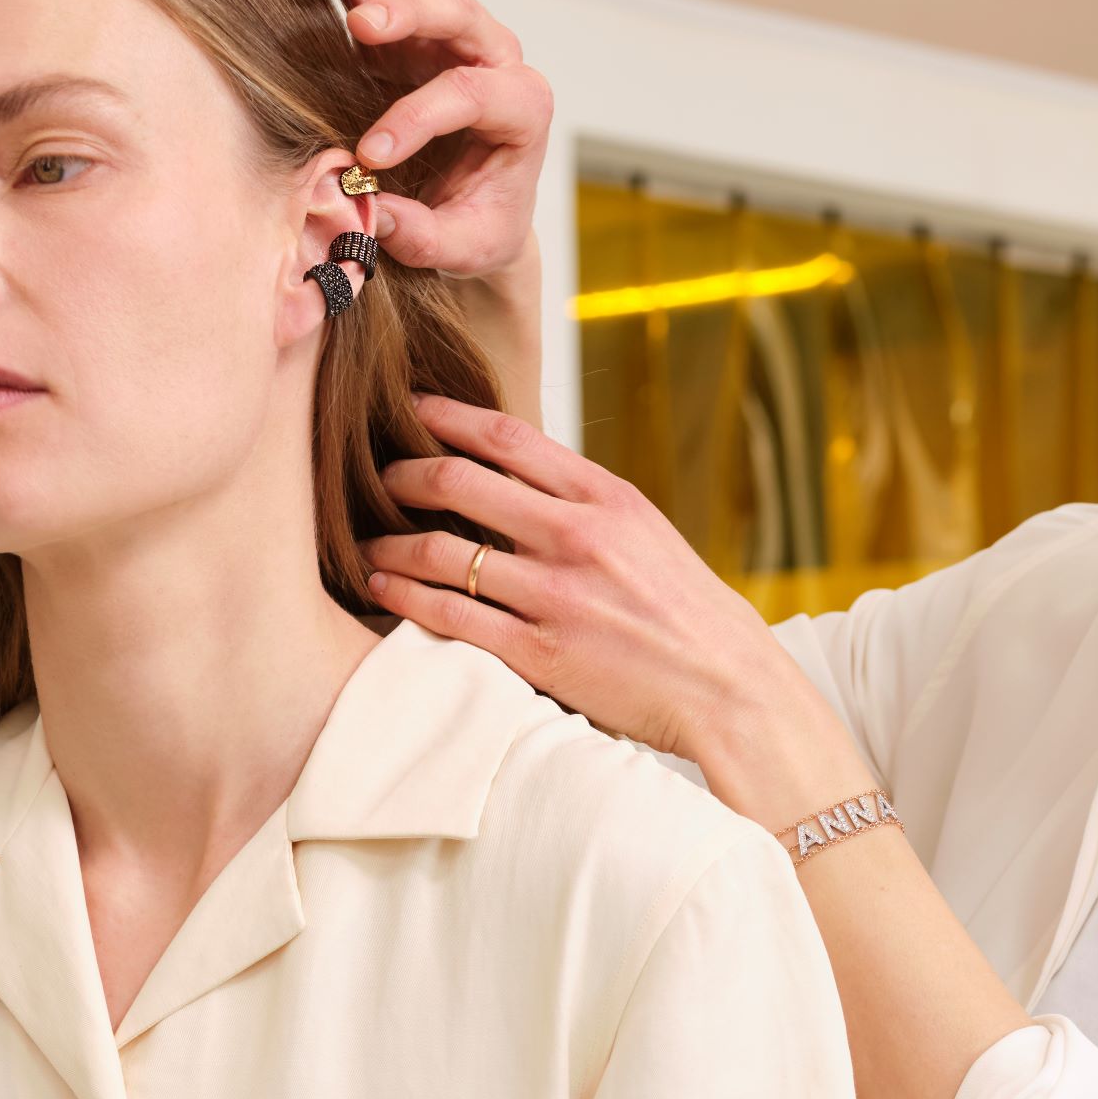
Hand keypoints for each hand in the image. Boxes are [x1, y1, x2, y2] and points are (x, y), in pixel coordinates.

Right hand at [301, 0, 551, 278]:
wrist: (476, 212)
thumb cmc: (480, 226)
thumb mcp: (465, 248)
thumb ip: (427, 238)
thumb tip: (376, 215)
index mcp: (522, 109)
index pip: (472, 93)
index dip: (417, 117)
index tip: (369, 154)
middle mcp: (495, 59)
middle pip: (457, 9)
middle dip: (408, 11)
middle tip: (360, 26)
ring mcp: (452, 35)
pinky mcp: (412, 27)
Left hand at [367, 399, 853, 802]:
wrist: (730, 688)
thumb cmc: (691, 616)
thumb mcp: (649, 536)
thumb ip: (588, 507)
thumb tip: (525, 484)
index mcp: (607, 498)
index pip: (509, 436)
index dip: (449, 416)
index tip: (414, 410)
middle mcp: (577, 537)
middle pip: (460, 483)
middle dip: (405, 475)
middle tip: (379, 479)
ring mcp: (555, 595)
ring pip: (442, 553)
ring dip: (391, 545)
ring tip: (367, 546)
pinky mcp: (540, 652)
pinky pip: (451, 616)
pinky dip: (406, 598)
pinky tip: (383, 590)